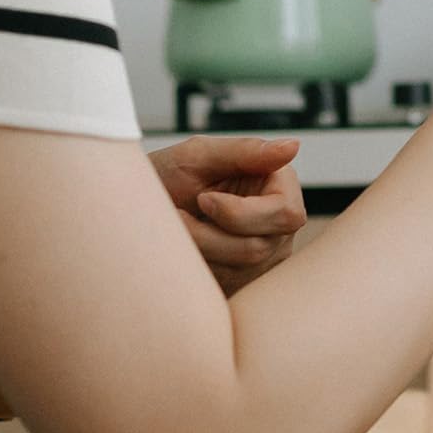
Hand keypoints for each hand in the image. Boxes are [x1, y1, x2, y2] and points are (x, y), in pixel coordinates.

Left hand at [150, 136, 306, 293]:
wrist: (140, 209)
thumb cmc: (167, 176)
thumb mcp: (199, 155)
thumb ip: (246, 152)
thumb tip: (293, 146)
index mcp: (279, 186)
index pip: (286, 214)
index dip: (241, 213)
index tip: (204, 199)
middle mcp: (280, 225)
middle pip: (259, 247)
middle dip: (209, 235)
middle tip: (181, 215)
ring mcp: (266, 257)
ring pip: (238, 271)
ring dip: (198, 250)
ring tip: (180, 229)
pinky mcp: (245, 280)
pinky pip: (225, 286)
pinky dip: (199, 267)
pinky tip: (189, 248)